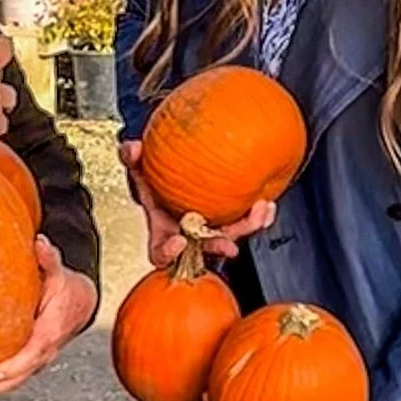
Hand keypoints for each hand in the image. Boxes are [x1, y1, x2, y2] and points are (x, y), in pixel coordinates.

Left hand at [0, 236, 97, 400]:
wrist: (81, 303)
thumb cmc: (67, 291)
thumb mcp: (59, 273)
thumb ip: (48, 259)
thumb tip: (39, 243)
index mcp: (50, 331)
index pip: (31, 353)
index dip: (12, 366)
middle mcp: (45, 350)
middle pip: (20, 375)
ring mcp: (39, 359)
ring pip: (17, 380)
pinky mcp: (32, 361)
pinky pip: (15, 375)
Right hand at [119, 138, 274, 267]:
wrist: (176, 178)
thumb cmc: (157, 182)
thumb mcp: (141, 170)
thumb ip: (133, 160)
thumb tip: (133, 148)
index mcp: (166, 232)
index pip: (162, 253)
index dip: (168, 253)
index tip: (178, 241)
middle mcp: (191, 236)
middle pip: (205, 249)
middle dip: (218, 247)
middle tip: (228, 245)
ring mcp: (213, 230)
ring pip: (232, 236)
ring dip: (248, 226)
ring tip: (261, 210)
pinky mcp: (232, 221)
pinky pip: (247, 222)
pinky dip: (259, 214)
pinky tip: (267, 202)